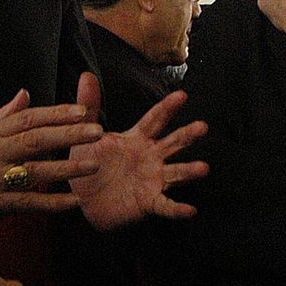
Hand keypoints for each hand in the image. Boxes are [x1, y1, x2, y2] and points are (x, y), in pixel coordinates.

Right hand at [0, 89, 101, 232]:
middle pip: (37, 140)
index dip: (56, 113)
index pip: (28, 118)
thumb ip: (2, 114)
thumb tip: (25, 94)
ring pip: (36, 171)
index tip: (83, 110)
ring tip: (93, 165)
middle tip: (98, 131)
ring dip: (67, 169)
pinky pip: (28, 204)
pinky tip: (73, 202)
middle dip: (69, 135)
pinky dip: (51, 203)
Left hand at [70, 73, 209, 231]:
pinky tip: (190, 210)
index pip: (155, 120)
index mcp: (137, 139)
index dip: (167, 108)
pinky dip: (177, 209)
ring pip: (175, 174)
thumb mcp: (87, 135)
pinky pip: (165, 205)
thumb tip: (86, 75)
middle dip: (187, 135)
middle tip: (202, 126)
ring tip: (203, 168)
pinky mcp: (148, 202)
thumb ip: (90, 106)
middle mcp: (150, 157)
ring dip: (189, 171)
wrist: (82, 200)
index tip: (182, 95)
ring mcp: (152, 180)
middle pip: (172, 143)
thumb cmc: (89, 163)